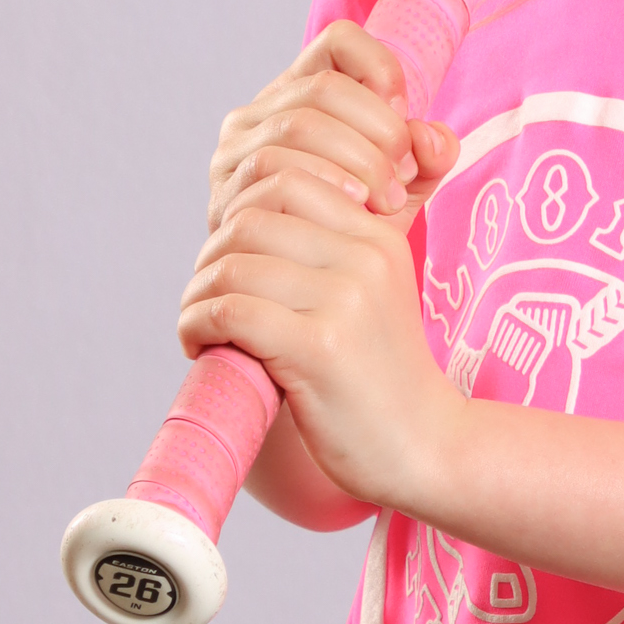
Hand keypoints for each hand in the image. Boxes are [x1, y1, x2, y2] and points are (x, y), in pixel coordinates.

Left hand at [179, 23, 466, 509]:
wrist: (425, 446)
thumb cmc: (382, 374)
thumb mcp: (374, 292)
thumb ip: (330, 246)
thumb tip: (244, 213)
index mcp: (378, 235)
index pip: (284, 176)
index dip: (238, 213)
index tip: (235, 261)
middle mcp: (366, 256)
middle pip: (250, 217)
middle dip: (211, 256)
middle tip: (209, 297)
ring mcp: (345, 300)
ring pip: (232, 263)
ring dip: (198, 295)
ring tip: (202, 325)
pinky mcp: (319, 348)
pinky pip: (229, 312)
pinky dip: (197, 326)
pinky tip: (204, 347)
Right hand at [207, 21, 456, 231]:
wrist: (304, 300)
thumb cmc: (352, 234)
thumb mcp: (401, 192)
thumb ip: (427, 161)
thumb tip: (431, 138)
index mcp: (300, 94)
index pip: (339, 41)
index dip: (382, 69)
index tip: (406, 119)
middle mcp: (258, 113)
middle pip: (325, 87)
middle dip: (378, 130)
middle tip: (404, 177)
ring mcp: (234, 151)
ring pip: (300, 124)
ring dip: (358, 160)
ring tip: (387, 201)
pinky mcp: (223, 191)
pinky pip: (272, 167)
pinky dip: (325, 183)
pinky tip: (354, 210)